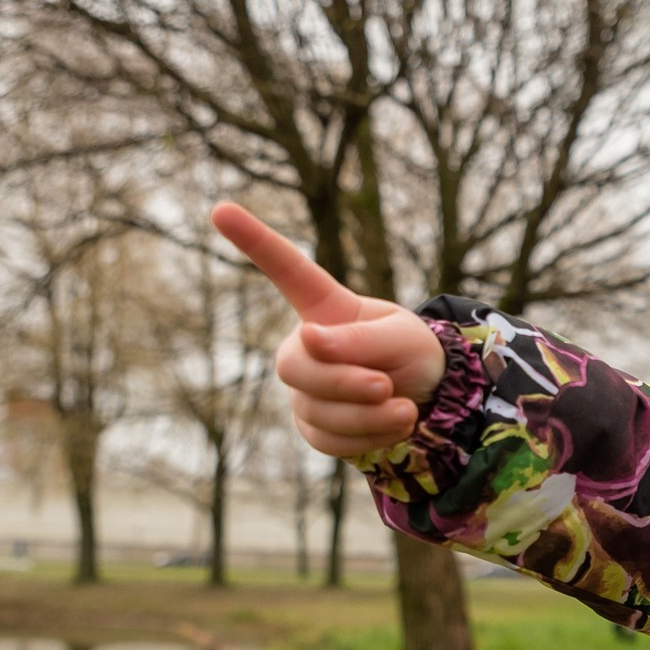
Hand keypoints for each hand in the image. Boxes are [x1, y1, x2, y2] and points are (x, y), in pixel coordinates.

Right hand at [210, 202, 446, 458]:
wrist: (430, 398)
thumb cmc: (413, 353)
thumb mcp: (402, 337)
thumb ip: (361, 338)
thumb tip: (309, 340)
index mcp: (325, 308)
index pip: (287, 271)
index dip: (255, 240)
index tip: (220, 208)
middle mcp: (304, 346)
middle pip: (294, 366)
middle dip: (343, 382)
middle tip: (386, 387)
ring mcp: (305, 389)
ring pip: (316, 411)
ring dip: (367, 416)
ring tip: (405, 409)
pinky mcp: (313, 426)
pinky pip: (328, 440)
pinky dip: (367, 438)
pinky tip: (392, 426)